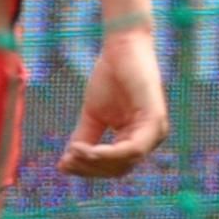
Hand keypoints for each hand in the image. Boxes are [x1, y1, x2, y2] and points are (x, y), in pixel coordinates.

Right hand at [59, 23, 167, 178]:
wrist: (121, 48)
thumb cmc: (110, 77)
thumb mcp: (93, 116)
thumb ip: (85, 140)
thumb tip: (65, 164)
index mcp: (137, 138)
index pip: (114, 167)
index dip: (88, 170)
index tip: (63, 165)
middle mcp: (150, 138)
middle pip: (119, 170)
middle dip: (90, 168)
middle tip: (65, 162)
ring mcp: (155, 130)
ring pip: (125, 162)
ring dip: (96, 162)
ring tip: (73, 153)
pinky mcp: (155, 120)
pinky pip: (132, 149)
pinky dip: (108, 153)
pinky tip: (87, 149)